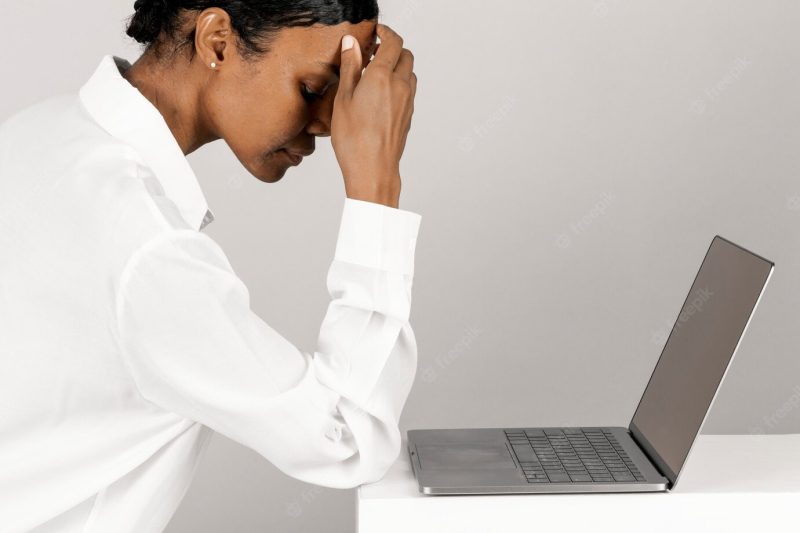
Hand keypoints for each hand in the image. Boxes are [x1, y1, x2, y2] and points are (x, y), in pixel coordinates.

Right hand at [331, 23, 417, 208]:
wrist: (373, 169)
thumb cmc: (354, 139)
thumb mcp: (343, 98)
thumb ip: (350, 67)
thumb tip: (351, 43)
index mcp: (383, 77)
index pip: (393, 42)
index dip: (386, 32)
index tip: (377, 30)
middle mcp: (400, 86)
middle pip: (405, 55)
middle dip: (392, 48)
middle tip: (373, 53)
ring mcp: (407, 102)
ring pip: (410, 73)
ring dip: (398, 66)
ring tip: (376, 74)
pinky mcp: (408, 115)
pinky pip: (408, 91)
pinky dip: (399, 84)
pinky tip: (381, 95)